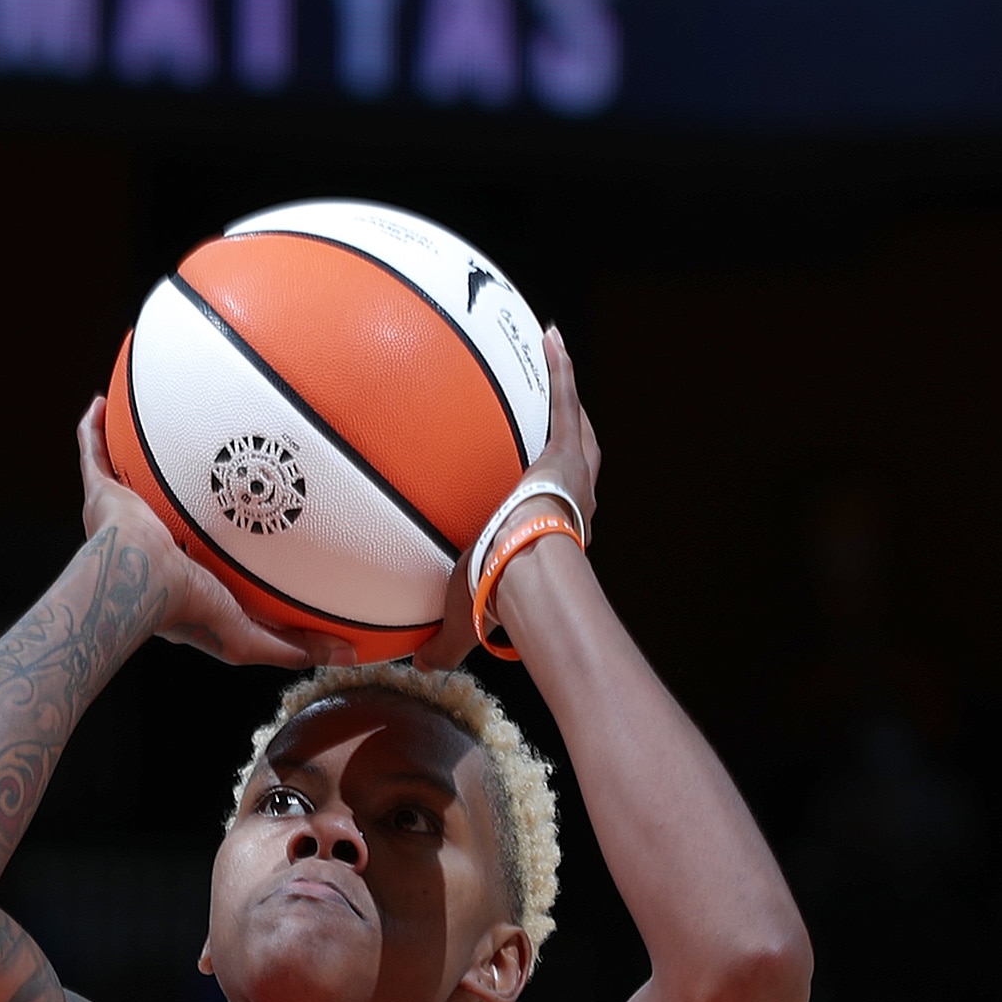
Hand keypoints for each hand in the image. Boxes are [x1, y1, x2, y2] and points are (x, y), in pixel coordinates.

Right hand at [77, 400, 322, 667]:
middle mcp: (149, 537)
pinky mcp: (102, 494)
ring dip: (133, 450)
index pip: (202, 546)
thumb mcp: (249, 636)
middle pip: (166, 502)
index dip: (217, 532)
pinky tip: (102, 401)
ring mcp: (123, 513)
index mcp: (178, 569)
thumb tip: (345, 654)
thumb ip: (292, 645)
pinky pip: (93, 452)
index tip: (240, 512)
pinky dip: (93, 428)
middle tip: (202, 459)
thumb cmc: (187, 610)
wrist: (142, 583)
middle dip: (178, 484)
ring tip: (153, 418)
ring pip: (127, 474)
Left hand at [420, 326, 599, 669]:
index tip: (534, 498)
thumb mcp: (468, 617)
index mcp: (552, 539)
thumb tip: (424, 668)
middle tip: (565, 424)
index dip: (547, 505)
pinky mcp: (564, 450)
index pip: (552, 517)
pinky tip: (550, 333)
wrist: (527, 569)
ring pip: (576, 429)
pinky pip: (562, 398)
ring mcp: (571, 474)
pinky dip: (560, 367)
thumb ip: (448, 640)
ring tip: (558, 360)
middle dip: (571, 444)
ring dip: (568, 397)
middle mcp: (573, 504)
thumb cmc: (503, 598)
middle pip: (578, 465)